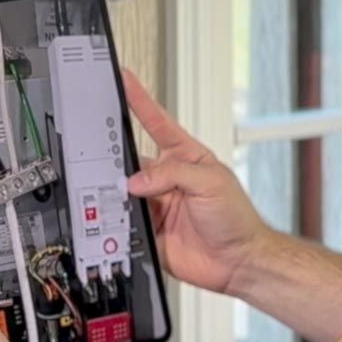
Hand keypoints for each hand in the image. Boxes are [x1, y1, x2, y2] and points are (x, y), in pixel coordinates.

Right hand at [123, 70, 270, 295]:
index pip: (158, 123)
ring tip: (117, 193)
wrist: (238, 261)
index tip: (124, 80)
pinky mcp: (149, 231)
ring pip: (125, 192)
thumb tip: (138, 180)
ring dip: (118, 192)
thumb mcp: (210, 182)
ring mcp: (157, 204)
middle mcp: (168, 179)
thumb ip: (173, 175)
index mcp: (185, 158)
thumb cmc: (237, 218)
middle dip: (117, 156)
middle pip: (134, 160)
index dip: (140, 101)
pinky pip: (125, 222)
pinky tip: (118, 219)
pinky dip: (117, 220)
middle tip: (103, 153)